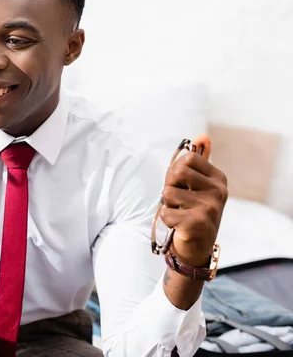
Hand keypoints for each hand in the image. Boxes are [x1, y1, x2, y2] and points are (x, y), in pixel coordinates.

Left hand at [160, 134, 227, 266]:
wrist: (197, 249)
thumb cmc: (193, 212)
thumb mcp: (198, 186)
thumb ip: (198, 162)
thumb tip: (202, 135)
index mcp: (218, 178)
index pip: (186, 158)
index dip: (175, 171)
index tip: (181, 185)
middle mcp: (218, 191)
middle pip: (175, 173)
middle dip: (169, 187)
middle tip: (178, 202)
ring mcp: (210, 207)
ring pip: (168, 193)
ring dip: (167, 205)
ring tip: (180, 214)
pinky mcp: (197, 224)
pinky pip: (165, 213)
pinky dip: (166, 220)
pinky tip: (179, 226)